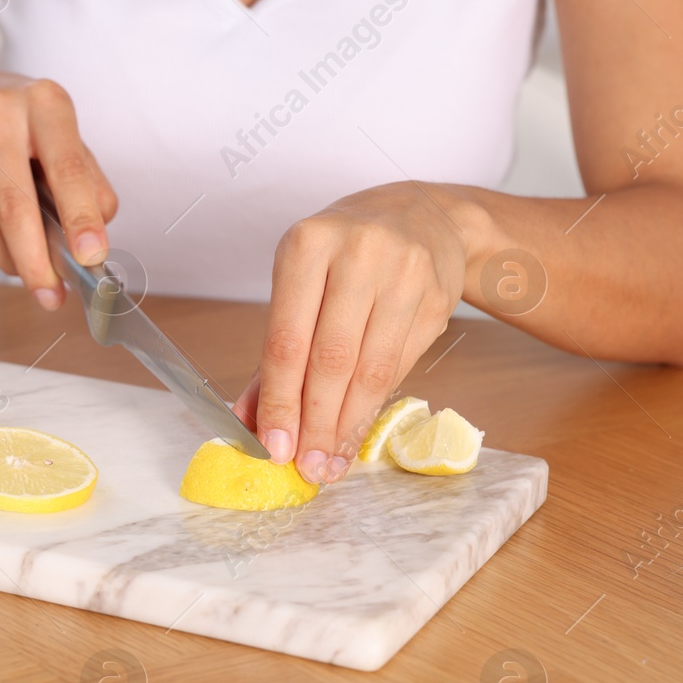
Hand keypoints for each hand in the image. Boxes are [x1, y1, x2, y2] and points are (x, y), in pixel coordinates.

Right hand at [0, 72, 117, 308]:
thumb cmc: (21, 129)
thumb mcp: (64, 141)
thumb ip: (88, 187)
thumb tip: (90, 243)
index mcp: (44, 102)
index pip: (67, 168)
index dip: (80, 218)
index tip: (90, 257)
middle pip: (14, 205)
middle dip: (35, 261)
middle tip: (49, 295)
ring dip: (7, 259)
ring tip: (25, 270)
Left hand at [232, 182, 467, 483]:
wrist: (423, 216)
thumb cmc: (344, 255)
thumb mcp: (299, 285)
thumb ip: (273, 355)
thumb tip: (246, 420)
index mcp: (307, 245)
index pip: (287, 340)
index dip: (280, 401)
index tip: (274, 446)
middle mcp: (358, 254)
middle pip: (332, 359)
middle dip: (316, 423)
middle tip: (306, 466)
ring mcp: (404, 273)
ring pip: (371, 369)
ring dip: (347, 425)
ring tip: (330, 462)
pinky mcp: (436, 296)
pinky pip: (401, 366)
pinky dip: (374, 406)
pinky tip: (356, 431)